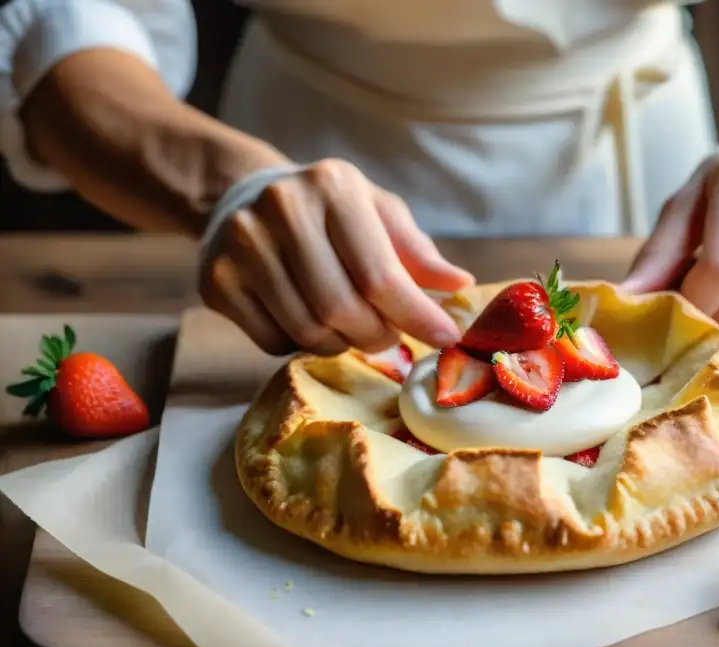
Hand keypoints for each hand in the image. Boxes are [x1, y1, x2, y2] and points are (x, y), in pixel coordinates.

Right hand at [200, 159, 472, 355]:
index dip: (416, 315)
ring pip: (308, 331)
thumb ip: (417, 251)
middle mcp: (282, 209)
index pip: (380, 274)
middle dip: (378, 334)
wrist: (242, 196)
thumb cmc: (329, 211)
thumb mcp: (378, 214)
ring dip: (342, 343)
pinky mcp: (216, 280)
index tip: (445, 338)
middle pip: (343, 308)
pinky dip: (301, 345)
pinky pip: (274, 341)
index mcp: (333, 186)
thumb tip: (460, 284)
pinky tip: (310, 321)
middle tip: (389, 335)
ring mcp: (242, 246)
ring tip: (353, 328)